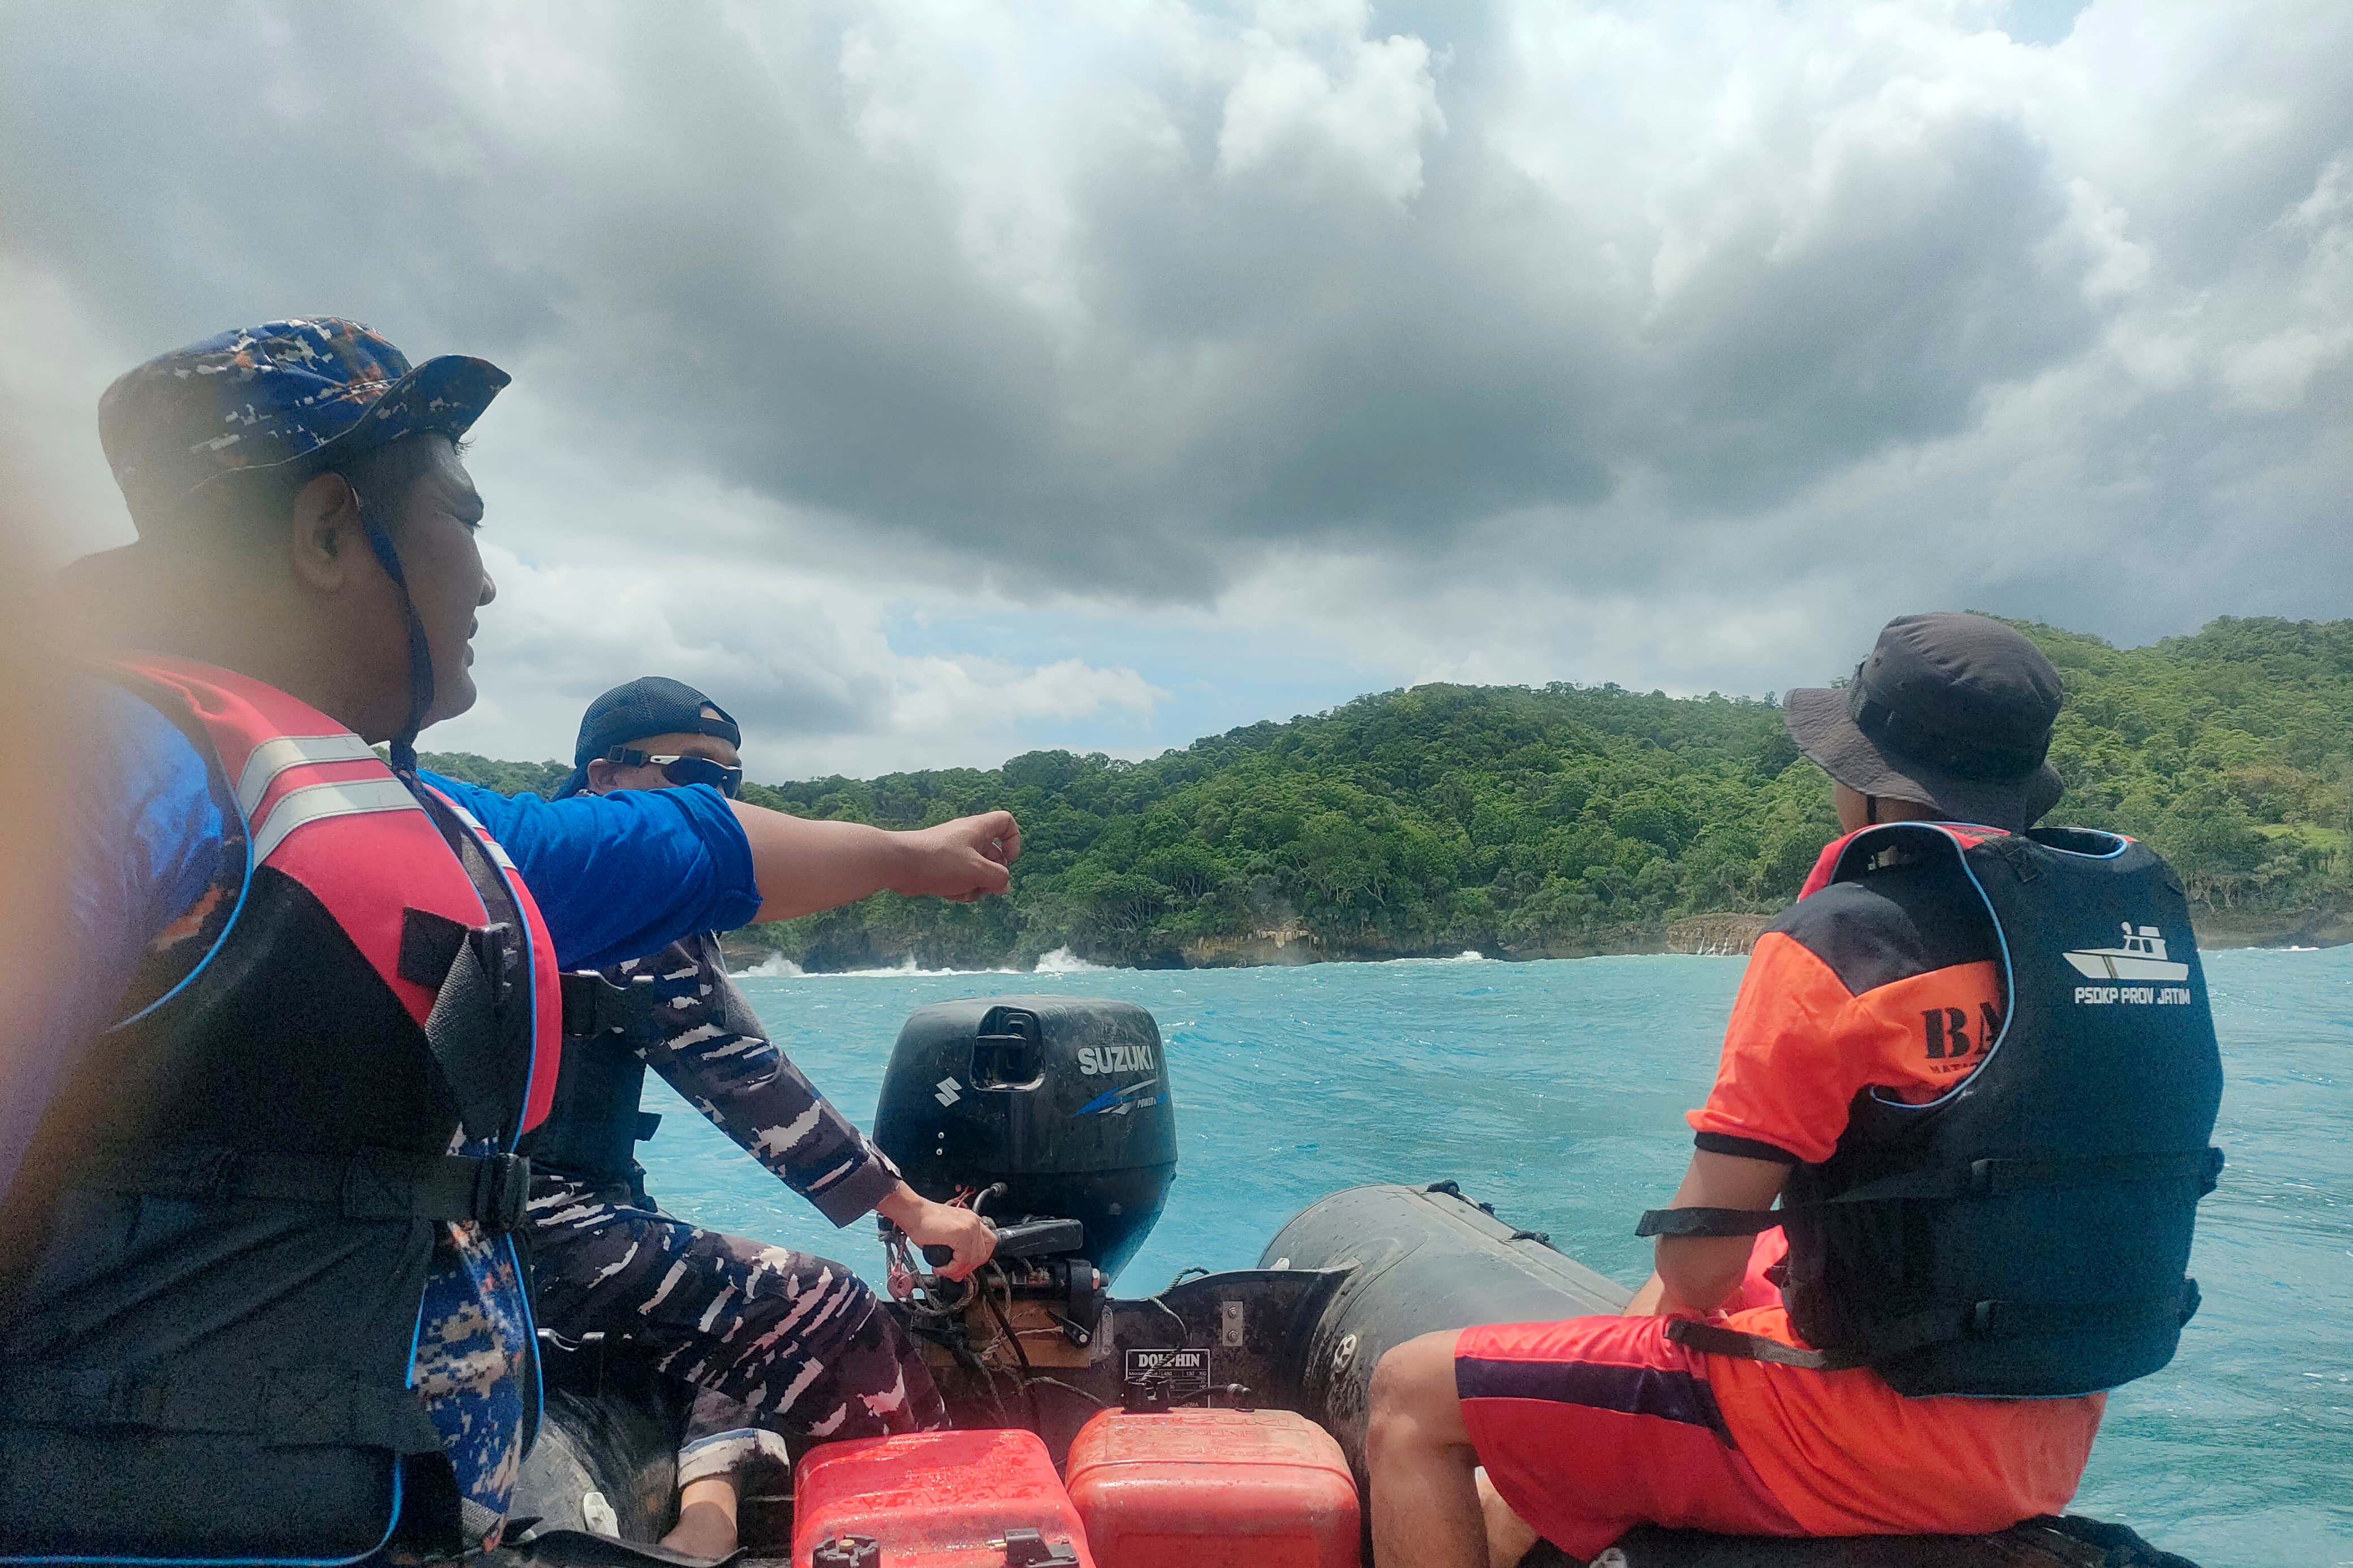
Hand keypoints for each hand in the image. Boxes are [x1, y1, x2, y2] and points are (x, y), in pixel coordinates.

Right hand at [876, 1185, 998, 1281]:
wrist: (912, 1212)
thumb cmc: (923, 1222)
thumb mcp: (946, 1239)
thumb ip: (956, 1256)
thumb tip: (959, 1275)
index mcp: (972, 1221)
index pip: (988, 1245)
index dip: (977, 1259)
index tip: (963, 1266)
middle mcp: (974, 1222)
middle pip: (982, 1255)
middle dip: (967, 1268)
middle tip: (952, 1273)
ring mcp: (969, 1227)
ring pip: (973, 1259)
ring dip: (957, 1270)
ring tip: (943, 1270)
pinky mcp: (961, 1233)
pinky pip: (962, 1260)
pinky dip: (951, 1268)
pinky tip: (940, 1267)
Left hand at [894, 810, 1022, 901]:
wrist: (898, 864)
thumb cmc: (940, 862)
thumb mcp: (977, 871)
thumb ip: (998, 878)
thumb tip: (1004, 884)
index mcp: (978, 829)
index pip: (1005, 822)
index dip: (1013, 840)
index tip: (1009, 860)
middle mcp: (966, 837)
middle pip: (992, 854)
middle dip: (992, 874)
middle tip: (986, 888)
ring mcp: (952, 851)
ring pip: (975, 869)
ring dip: (974, 885)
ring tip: (963, 892)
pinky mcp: (940, 864)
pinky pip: (959, 877)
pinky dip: (958, 887)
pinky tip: (948, 893)